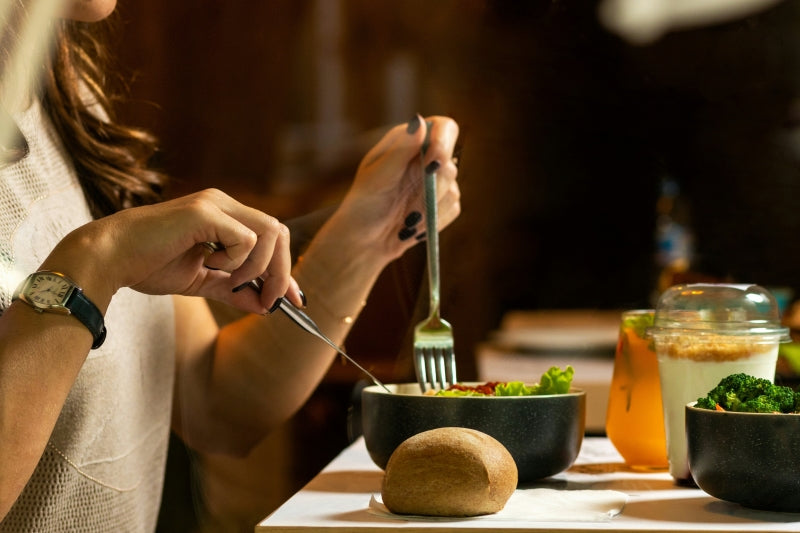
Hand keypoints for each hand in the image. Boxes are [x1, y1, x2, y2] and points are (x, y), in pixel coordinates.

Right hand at [45, 189, 302, 313]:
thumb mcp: (201, 282)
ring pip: (269, 233)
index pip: (272, 237)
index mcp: (225, 216)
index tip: (295, 299)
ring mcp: (215, 204)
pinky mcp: (205, 212)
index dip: (287, 270)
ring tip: (229, 280)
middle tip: (269, 301)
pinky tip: (208, 263)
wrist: (110, 258)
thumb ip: (232, 290)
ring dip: (258, 267)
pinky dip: (235, 261)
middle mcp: (224, 203)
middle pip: (279, 232)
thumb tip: (264, 307)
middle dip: (282, 272)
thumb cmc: (148, 265)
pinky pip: (245, 239)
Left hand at [333, 115, 460, 259]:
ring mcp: (437, 182)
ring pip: (452, 190)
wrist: (364, 241)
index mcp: (409, 142)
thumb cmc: (362, 205)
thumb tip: (420, 122)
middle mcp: (426, 158)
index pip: (443, 128)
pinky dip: (433, 221)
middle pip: (450, 164)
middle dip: (431, 188)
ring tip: (404, 219)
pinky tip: (412, 226)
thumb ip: (400, 151)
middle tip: (409, 207)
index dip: (444, 142)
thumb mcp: (376, 177)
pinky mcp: (443, 205)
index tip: (433, 162)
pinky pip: (453, 209)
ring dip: (427, 209)